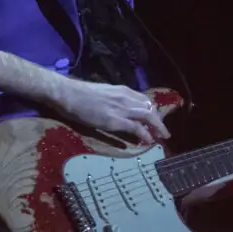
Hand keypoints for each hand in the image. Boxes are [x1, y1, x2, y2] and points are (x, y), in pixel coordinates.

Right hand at [52, 80, 169, 144]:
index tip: (155, 119)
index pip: (145, 100)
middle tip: (163, 131)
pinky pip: (136, 128)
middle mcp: (126, 97)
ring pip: (148, 116)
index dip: (153, 111)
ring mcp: (122, 109)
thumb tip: (122, 109)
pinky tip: (148, 141)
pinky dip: (144, 134)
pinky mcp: (115, 120)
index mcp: (123, 90)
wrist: (69, 94)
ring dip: (157, 128)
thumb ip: (116, 100)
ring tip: (161, 137)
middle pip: (150, 108)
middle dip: (159, 121)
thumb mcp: (104, 93)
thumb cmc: (81, 94)